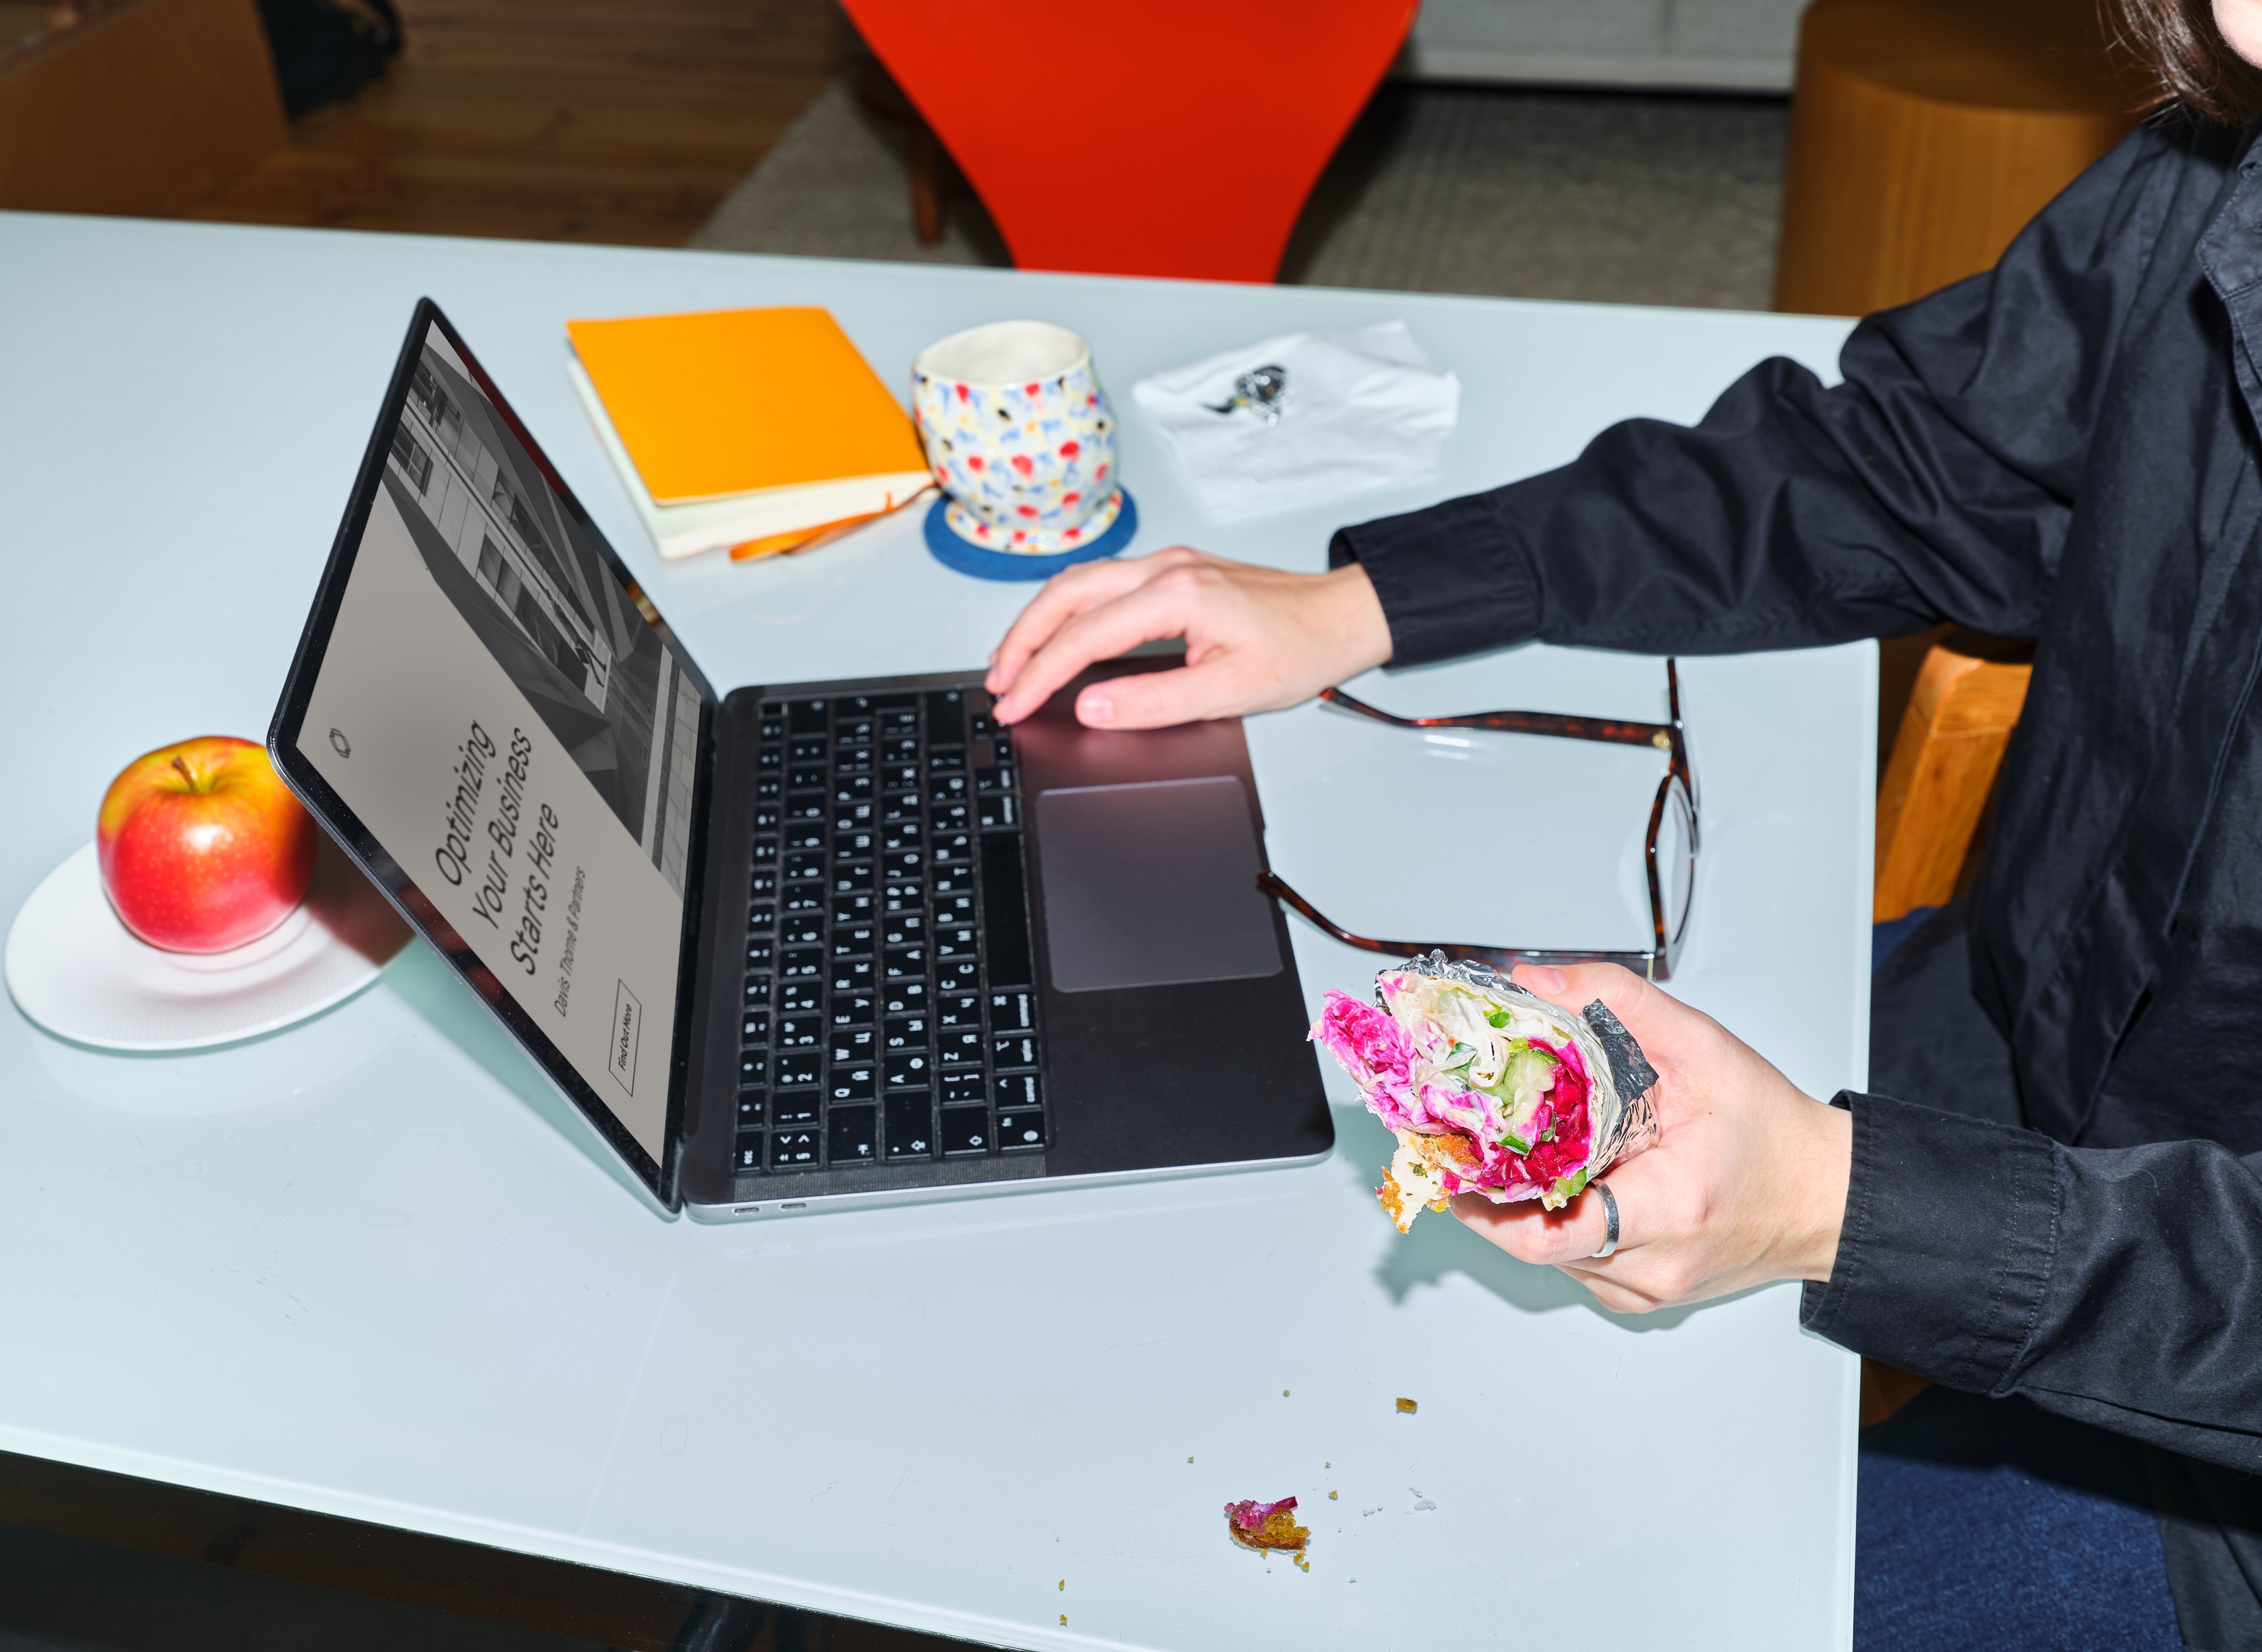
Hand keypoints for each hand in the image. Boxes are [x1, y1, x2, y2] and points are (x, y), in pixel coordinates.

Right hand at [984, 548, 1391, 727]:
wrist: (1339, 617)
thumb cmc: (1298, 649)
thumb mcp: (1228, 692)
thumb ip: (1154, 702)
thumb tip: (1092, 707)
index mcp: (1178, 594)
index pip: (1085, 635)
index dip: (1040, 674)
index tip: (1013, 704)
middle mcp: (1166, 567)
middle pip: (1066, 596)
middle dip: (1021, 640)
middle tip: (997, 684)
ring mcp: (1168, 563)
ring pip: (1078, 583)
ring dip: (1038, 621)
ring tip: (1011, 662)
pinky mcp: (1172, 569)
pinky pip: (1100, 582)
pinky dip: (1065, 610)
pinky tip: (1054, 632)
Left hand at [1451, 963, 1852, 1312]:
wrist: (1823, 1197)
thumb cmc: (1772, 1132)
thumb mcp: (1702, 1047)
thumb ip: (1618, 1003)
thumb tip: (1536, 984)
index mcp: (1668, 1210)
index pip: (1547, 1231)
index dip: (1483, 1200)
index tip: (1449, 1157)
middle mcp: (1649, 1266)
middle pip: (1533, 1238)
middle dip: (1490, 1187)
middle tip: (1458, 1139)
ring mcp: (1641, 1289)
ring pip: (1546, 1251)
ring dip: (1519, 1203)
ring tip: (1499, 1149)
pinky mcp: (1635, 1291)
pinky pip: (1571, 1257)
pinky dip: (1552, 1217)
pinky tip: (1552, 1176)